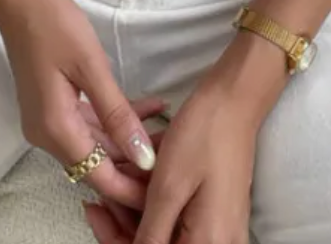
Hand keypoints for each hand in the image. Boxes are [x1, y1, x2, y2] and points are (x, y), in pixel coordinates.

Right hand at [0, 0, 158, 208]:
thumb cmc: (53, 24)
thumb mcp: (91, 66)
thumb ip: (117, 114)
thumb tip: (142, 156)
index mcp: (55, 129)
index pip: (98, 177)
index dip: (131, 189)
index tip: (165, 186)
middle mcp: (47, 134)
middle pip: (96, 165)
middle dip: (135, 163)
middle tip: (175, 152)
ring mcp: (48, 120)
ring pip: (95, 144)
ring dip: (128, 140)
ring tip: (168, 129)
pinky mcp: (52, 105)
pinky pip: (88, 124)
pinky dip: (115, 120)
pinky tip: (148, 108)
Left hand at [84, 33, 287, 243]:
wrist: (235, 101)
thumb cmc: (204, 138)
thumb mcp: (168, 187)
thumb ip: (149, 233)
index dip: (114, 239)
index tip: (94, 210)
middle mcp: (216, 243)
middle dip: (124, 224)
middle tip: (101, 192)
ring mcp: (217, 228)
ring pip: (166, 233)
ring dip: (136, 211)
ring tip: (117, 176)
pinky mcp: (215, 212)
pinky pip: (179, 219)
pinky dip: (155, 202)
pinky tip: (138, 174)